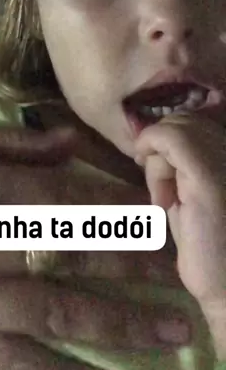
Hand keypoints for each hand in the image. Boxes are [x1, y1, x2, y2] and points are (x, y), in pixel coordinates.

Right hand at [0, 125, 189, 369]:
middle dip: (135, 262)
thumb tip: (74, 143)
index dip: (118, 209)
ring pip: (58, 314)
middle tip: (184, 270)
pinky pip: (23, 368)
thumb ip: (16, 144)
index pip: (64, 198)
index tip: (162, 218)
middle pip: (72, 253)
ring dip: (122, 325)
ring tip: (175, 332)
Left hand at [135, 113, 225, 356]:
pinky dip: (152, 145)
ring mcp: (225, 161)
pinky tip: (150, 175)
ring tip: (165, 199)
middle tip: (162, 190)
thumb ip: (179, 168)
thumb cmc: (208, 249)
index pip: (196, 121)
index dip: (169, 140)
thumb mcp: (188, 198)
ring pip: (176, 127)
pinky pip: (173, 137)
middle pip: (184, 120)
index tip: (158, 171)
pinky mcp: (207, 176)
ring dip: (158, 157)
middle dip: (163, 148)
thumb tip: (153, 144)